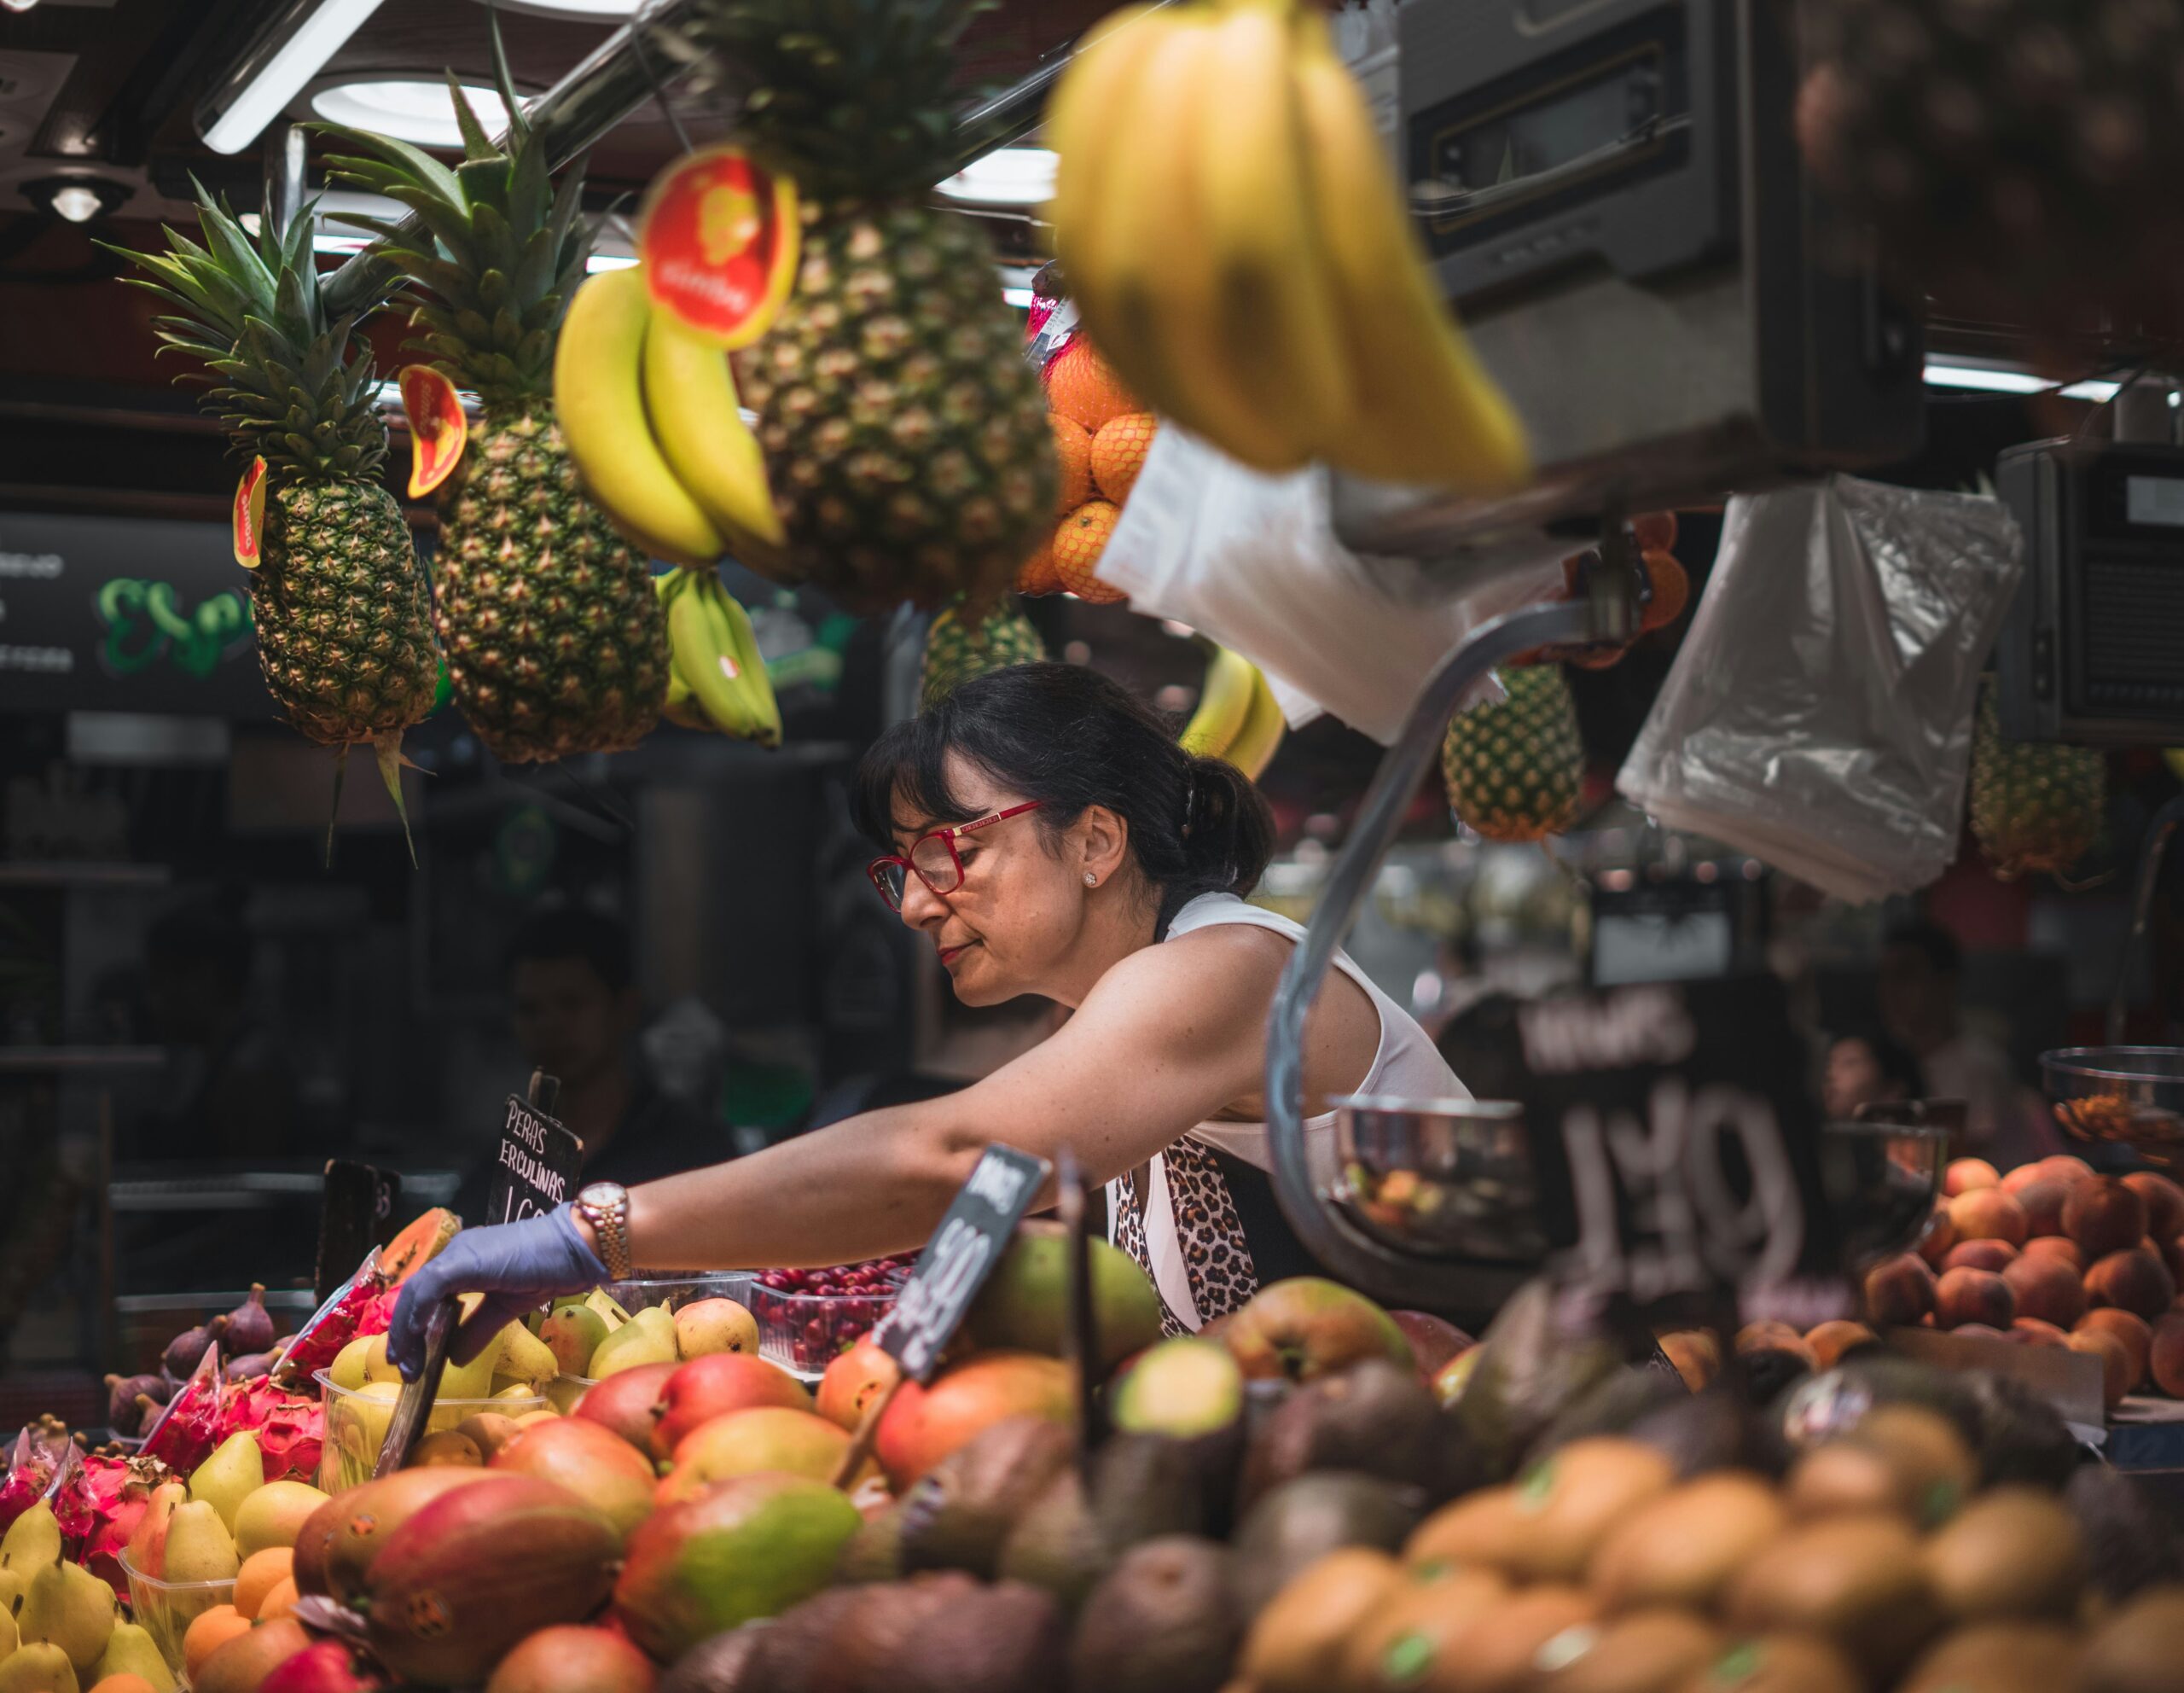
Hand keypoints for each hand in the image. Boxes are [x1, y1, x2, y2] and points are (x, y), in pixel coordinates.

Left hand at [387, 1206, 607, 1376]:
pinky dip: (419, 1314)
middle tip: (404, 1369)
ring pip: (417, 1291)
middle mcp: (456, 1253)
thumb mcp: (506, 1307)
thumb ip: (478, 1329)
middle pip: (415, 1294)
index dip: (412, 1326)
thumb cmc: (548, 1271)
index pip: (425, 1294)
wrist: (574, 1249)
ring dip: (407, 1331)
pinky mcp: (464, 1260)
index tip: (410, 1359)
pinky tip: (418, 1339)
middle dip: (403, 1334)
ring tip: (408, 1364)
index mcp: (464, 1261)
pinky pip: (431, 1288)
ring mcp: (458, 1253)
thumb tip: (454, 1359)